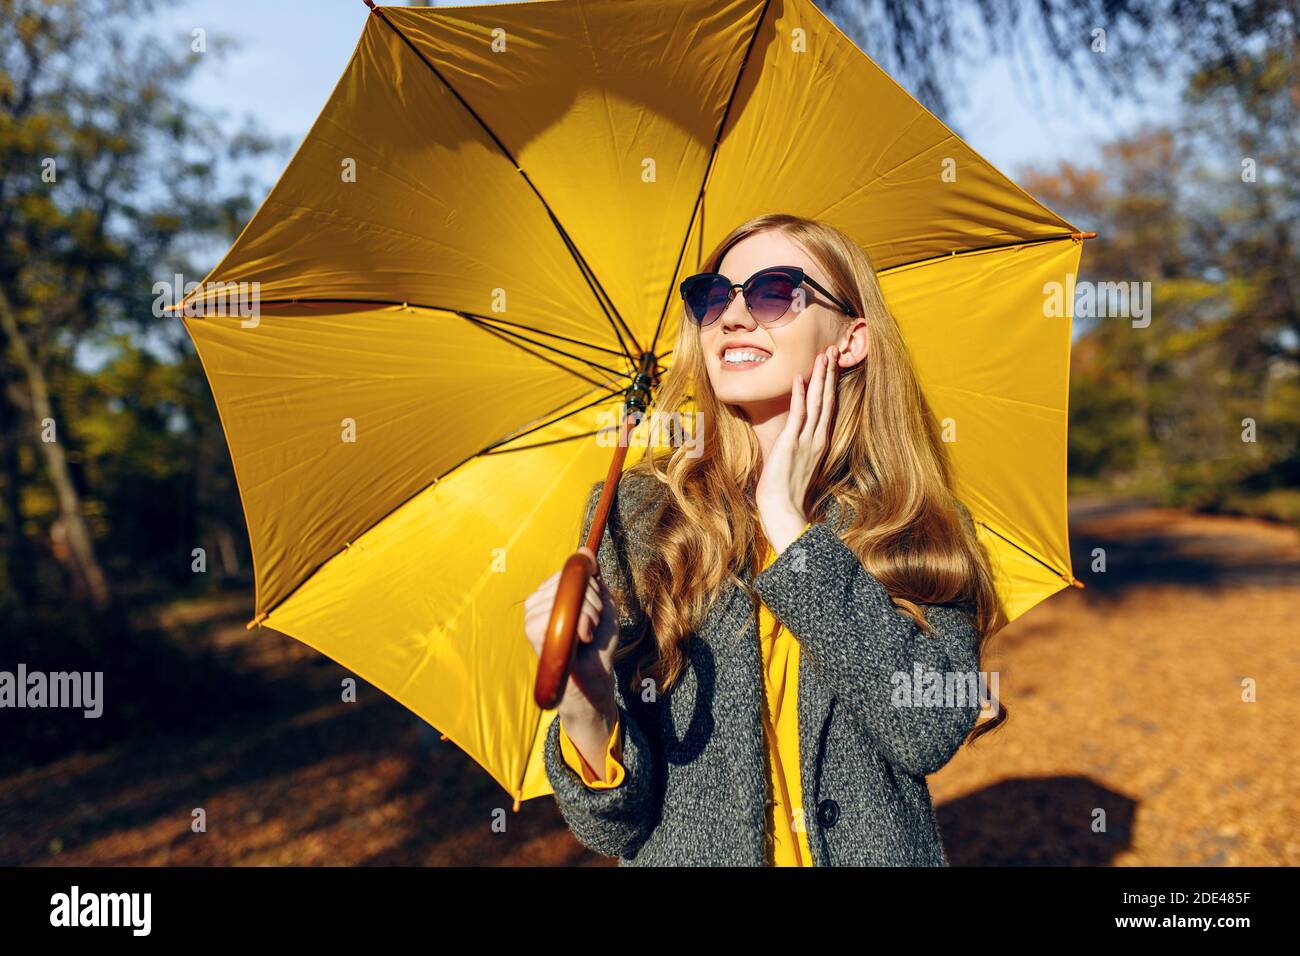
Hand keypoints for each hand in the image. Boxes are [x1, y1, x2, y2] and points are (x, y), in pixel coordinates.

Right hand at [523, 550, 619, 725]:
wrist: (595, 678)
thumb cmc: (598, 644)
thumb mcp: (603, 604)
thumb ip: (594, 578)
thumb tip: (584, 551)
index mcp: (550, 594)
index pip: (570, 572)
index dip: (591, 588)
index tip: (597, 611)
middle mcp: (537, 602)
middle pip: (569, 581)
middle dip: (593, 602)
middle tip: (592, 627)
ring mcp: (532, 616)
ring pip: (566, 595)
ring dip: (589, 616)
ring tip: (586, 636)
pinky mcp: (532, 630)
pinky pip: (558, 610)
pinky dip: (578, 625)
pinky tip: (579, 640)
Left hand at [755, 344, 838, 552]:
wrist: (784, 512)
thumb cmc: (787, 495)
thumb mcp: (795, 467)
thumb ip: (796, 451)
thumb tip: (791, 443)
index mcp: (819, 444)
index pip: (827, 409)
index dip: (829, 386)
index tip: (831, 366)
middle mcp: (817, 440)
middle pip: (826, 400)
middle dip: (829, 374)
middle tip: (832, 351)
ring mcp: (806, 441)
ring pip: (817, 403)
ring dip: (819, 377)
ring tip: (823, 356)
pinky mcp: (791, 444)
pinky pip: (798, 415)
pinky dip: (799, 395)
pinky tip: (801, 378)